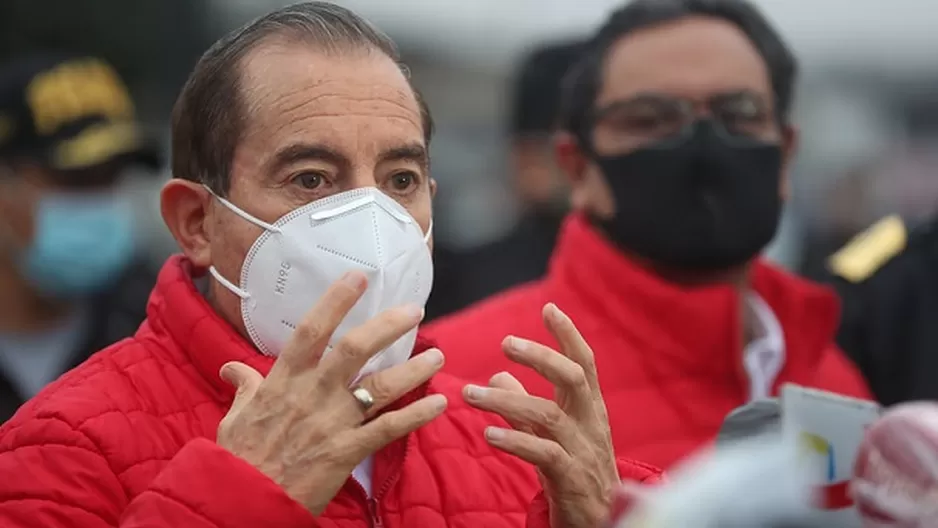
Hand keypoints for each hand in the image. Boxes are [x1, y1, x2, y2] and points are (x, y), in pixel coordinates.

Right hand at [216, 271, 446, 514]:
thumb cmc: (240, 458)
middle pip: (354, 350)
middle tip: (414, 310)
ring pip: (380, 387)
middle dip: (387, 327)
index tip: (358, 277)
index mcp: (284, 380)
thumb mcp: (235, 416)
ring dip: (414, 370)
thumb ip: (244, 386)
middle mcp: (313, 394)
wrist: (245, 501)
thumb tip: (232, 367)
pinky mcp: (347, 451)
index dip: (335, 301)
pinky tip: (439, 404)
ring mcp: (333, 422)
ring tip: (438, 356)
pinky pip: (388, 429)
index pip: (312, 330)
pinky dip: (416, 416)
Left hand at [463, 303, 617, 527]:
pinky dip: (516, 441)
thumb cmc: (576, 476)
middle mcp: (591, 425)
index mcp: (590, 410)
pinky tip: (489, 434)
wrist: (602, 524)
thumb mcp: (550, 436)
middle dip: (541, 356)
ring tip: (470, 394)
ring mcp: (584, 451)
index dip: (568, 335)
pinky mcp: (572, 479)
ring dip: (506, 401)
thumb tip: (498, 376)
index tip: (549, 307)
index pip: (584, 364)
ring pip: (549, 415)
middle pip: (573, 378)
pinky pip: (545, 454)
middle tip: (506, 342)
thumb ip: (525, 406)